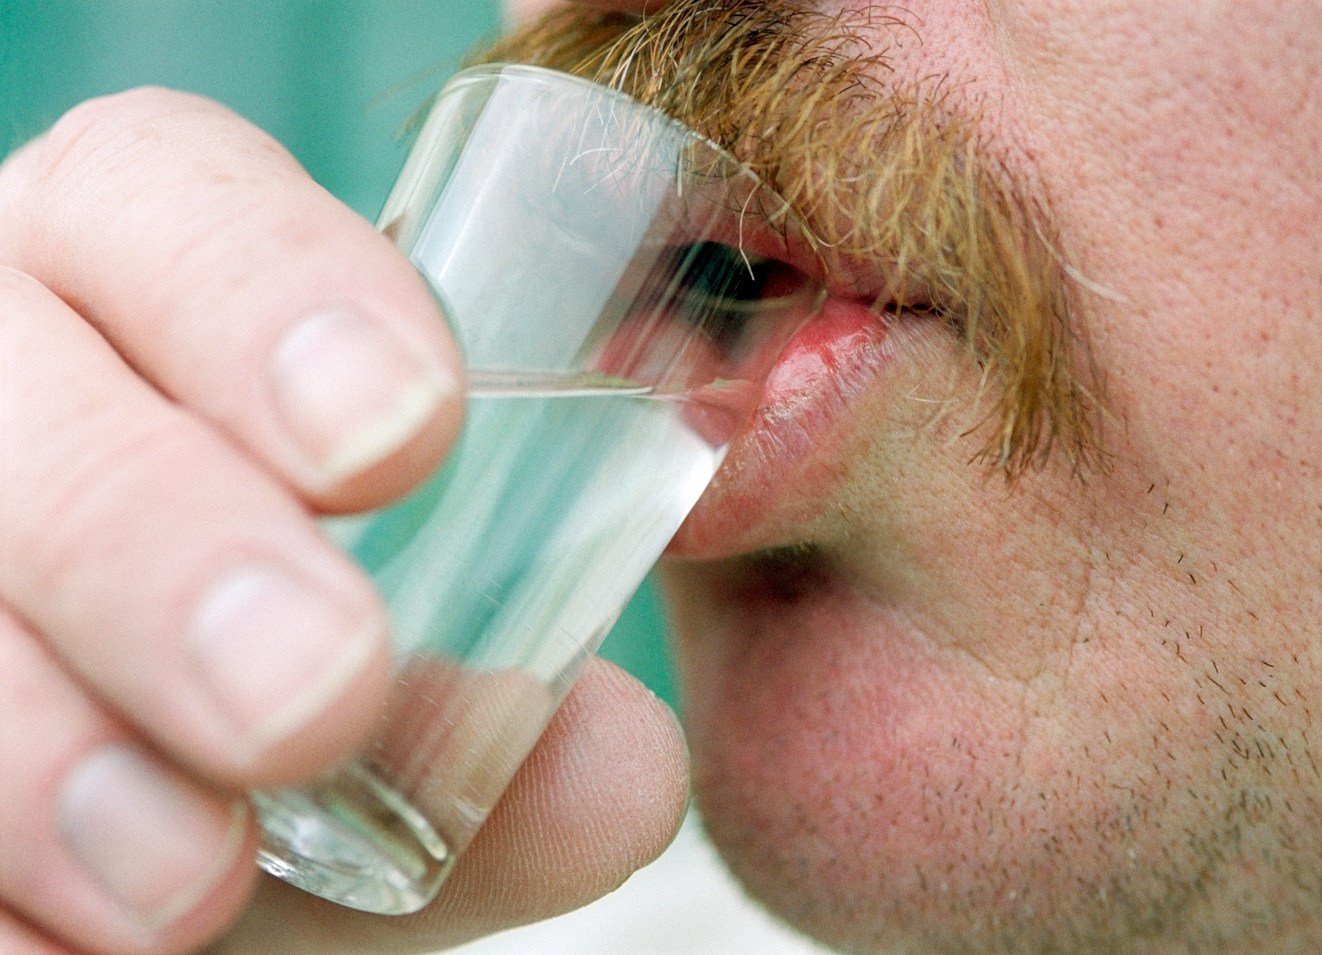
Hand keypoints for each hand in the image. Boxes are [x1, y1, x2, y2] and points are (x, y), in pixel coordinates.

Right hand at [0, 88, 686, 954]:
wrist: (141, 809)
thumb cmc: (273, 708)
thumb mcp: (397, 709)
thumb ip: (505, 728)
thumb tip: (624, 771)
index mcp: (139, 296)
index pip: (170, 198)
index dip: (273, 292)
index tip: (406, 435)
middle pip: (24, 397)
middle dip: (163, 546)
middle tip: (313, 700)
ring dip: (42, 745)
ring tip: (189, 887)